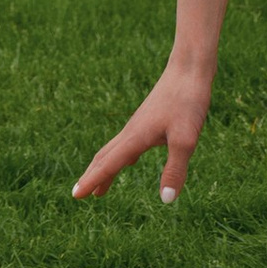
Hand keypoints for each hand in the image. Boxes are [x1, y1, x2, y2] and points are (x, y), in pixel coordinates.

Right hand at [74, 59, 213, 204]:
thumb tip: (165, 200)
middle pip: (105, 157)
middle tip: (81, 193)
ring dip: (106, 168)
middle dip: (93, 176)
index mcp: (135, 138)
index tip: (75, 196)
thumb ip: (175, 169)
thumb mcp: (186, 140)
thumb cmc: (188, 101)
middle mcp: (132, 131)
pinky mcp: (150, 117)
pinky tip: (131, 160)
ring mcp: (140, 123)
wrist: (191, 67)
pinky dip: (122, 156)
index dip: (92, 181)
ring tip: (102, 185)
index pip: (108, 165)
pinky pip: (129, 142)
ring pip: (116, 149)